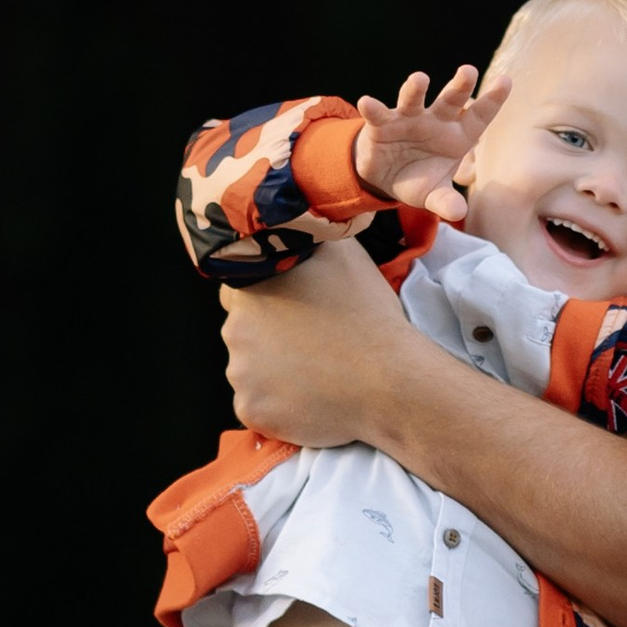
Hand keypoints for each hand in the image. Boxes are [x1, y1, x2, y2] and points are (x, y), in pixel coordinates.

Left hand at [223, 231, 427, 443]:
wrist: (392, 382)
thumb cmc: (370, 314)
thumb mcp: (341, 253)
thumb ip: (305, 234)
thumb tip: (291, 217)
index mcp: (250, 287)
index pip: (238, 290)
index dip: (268, 300)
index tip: (295, 310)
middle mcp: (234, 328)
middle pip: (242, 332)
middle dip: (267, 337)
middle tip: (311, 343)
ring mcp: (240, 372)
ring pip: (247, 370)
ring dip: (271, 371)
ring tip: (315, 372)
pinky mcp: (251, 409)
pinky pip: (256, 405)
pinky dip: (277, 405)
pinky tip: (310, 398)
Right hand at [353, 65, 508, 220]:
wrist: (384, 178)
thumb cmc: (418, 179)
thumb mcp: (433, 194)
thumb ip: (446, 202)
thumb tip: (458, 212)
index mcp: (457, 136)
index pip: (479, 116)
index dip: (492, 100)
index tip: (506, 81)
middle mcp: (436, 121)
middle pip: (450, 101)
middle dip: (459, 86)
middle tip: (468, 71)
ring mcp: (409, 119)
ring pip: (413, 100)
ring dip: (415, 89)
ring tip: (419, 79)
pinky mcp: (382, 124)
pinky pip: (378, 115)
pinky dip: (373, 108)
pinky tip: (367, 102)